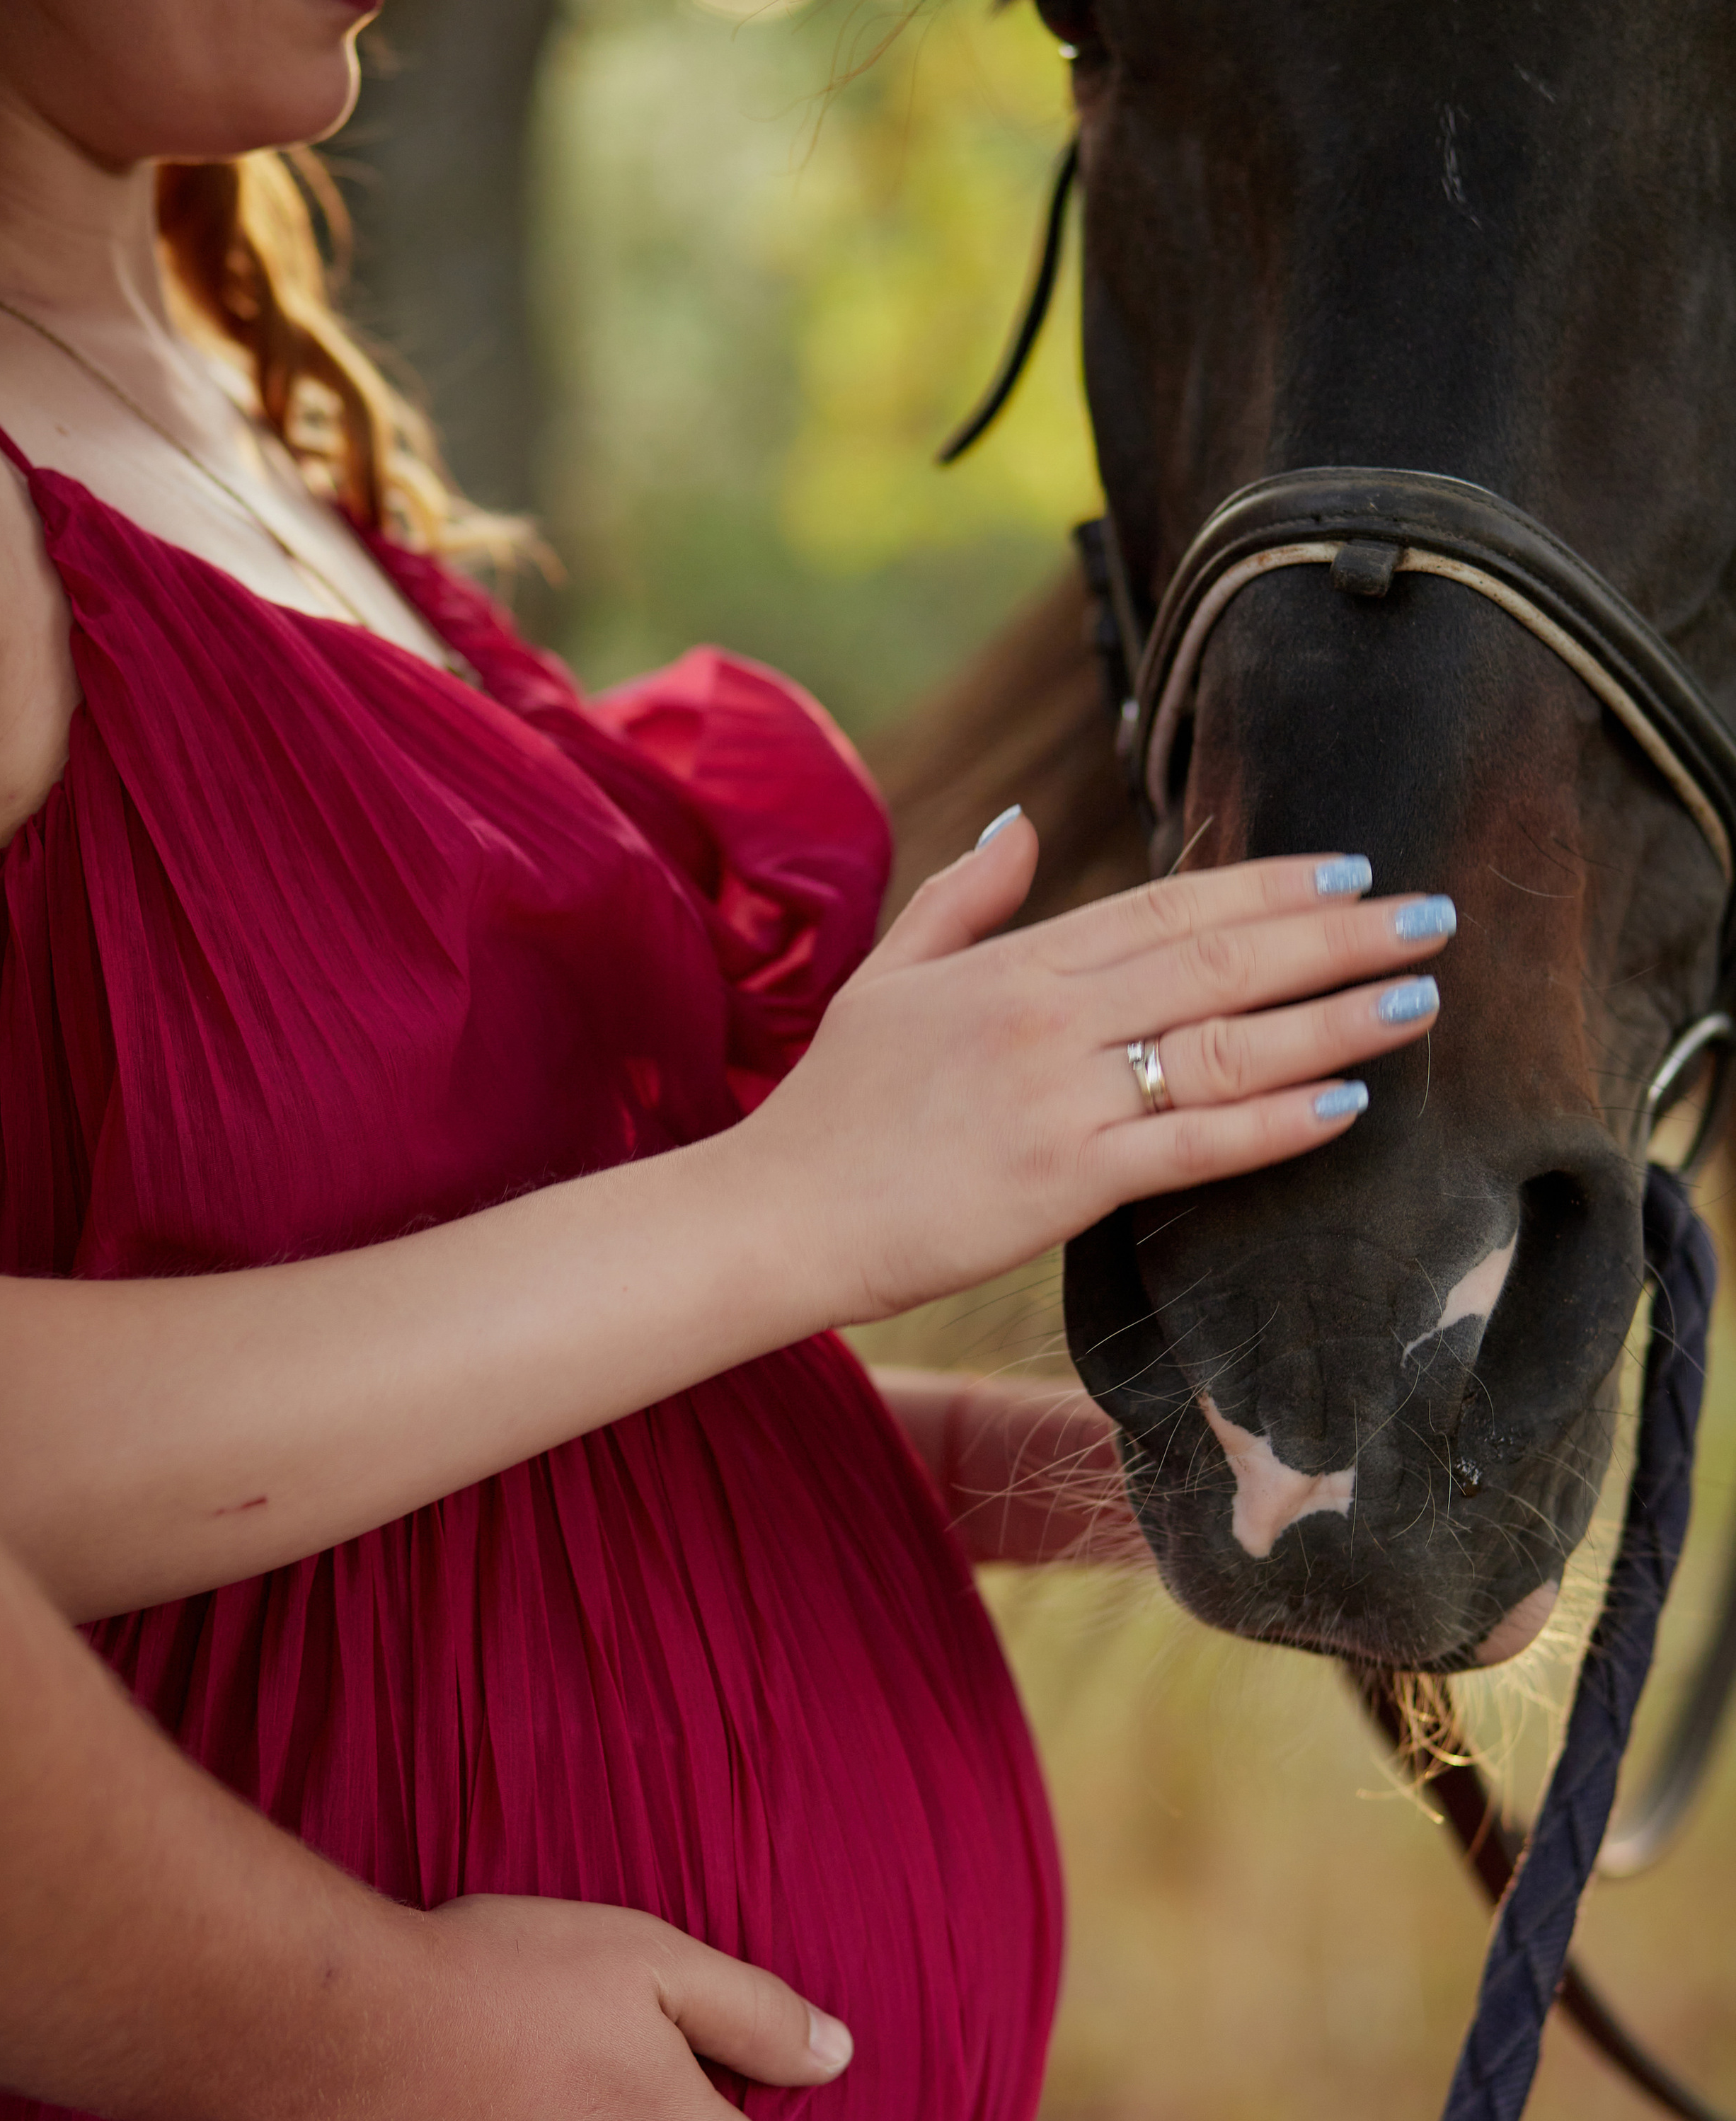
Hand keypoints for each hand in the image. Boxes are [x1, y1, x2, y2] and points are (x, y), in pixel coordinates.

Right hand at [746, 822, 1449, 1322]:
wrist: (776, 1214)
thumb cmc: (833, 1109)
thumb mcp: (887, 979)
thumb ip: (963, 897)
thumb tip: (1020, 820)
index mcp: (1014, 964)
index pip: (1165, 904)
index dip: (1267, 883)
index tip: (1349, 868)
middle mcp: (1046, 1016)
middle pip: (1219, 957)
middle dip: (1336, 932)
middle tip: (1431, 915)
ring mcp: (1057, 1096)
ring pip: (1225, 1043)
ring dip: (1334, 1017)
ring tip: (1418, 997)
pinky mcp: (1062, 1180)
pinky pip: (1193, 1143)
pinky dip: (1276, 1121)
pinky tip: (1348, 1103)